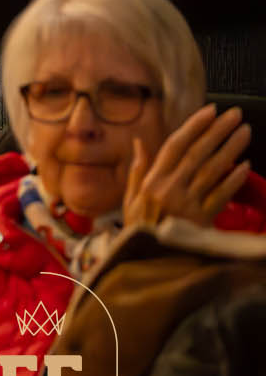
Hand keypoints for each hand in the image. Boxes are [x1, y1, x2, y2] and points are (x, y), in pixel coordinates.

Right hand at [124, 104, 253, 228]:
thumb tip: (139, 142)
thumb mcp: (129, 200)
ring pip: (213, 171)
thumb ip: (138, 170)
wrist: (146, 264)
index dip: (193, 127)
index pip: (175, 146)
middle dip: (217, 131)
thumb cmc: (137, 230)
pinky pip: (221, 197)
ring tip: (245, 132)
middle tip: (235, 114)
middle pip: (198, 154)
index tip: (209, 111)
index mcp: (151, 181)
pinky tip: (246, 167)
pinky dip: (233, 181)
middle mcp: (170, 188)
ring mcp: (188, 204)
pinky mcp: (203, 220)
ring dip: (231, 150)